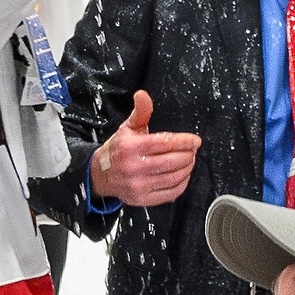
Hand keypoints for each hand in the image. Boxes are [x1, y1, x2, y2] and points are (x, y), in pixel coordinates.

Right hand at [88, 89, 200, 205]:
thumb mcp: (128, 128)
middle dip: (188, 155)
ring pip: (173, 177)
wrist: (100, 175)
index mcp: (132, 147)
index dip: (184, 141)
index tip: (195, 140)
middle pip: (172, 161)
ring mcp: (139, 185)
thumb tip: (143, 94)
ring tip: (189, 161)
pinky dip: (182, 184)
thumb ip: (141, 111)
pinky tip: (183, 176)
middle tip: (192, 151)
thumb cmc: (118, 150)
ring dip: (187, 168)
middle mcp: (134, 167)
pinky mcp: (142, 199)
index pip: (165, 143)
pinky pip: (170, 193)